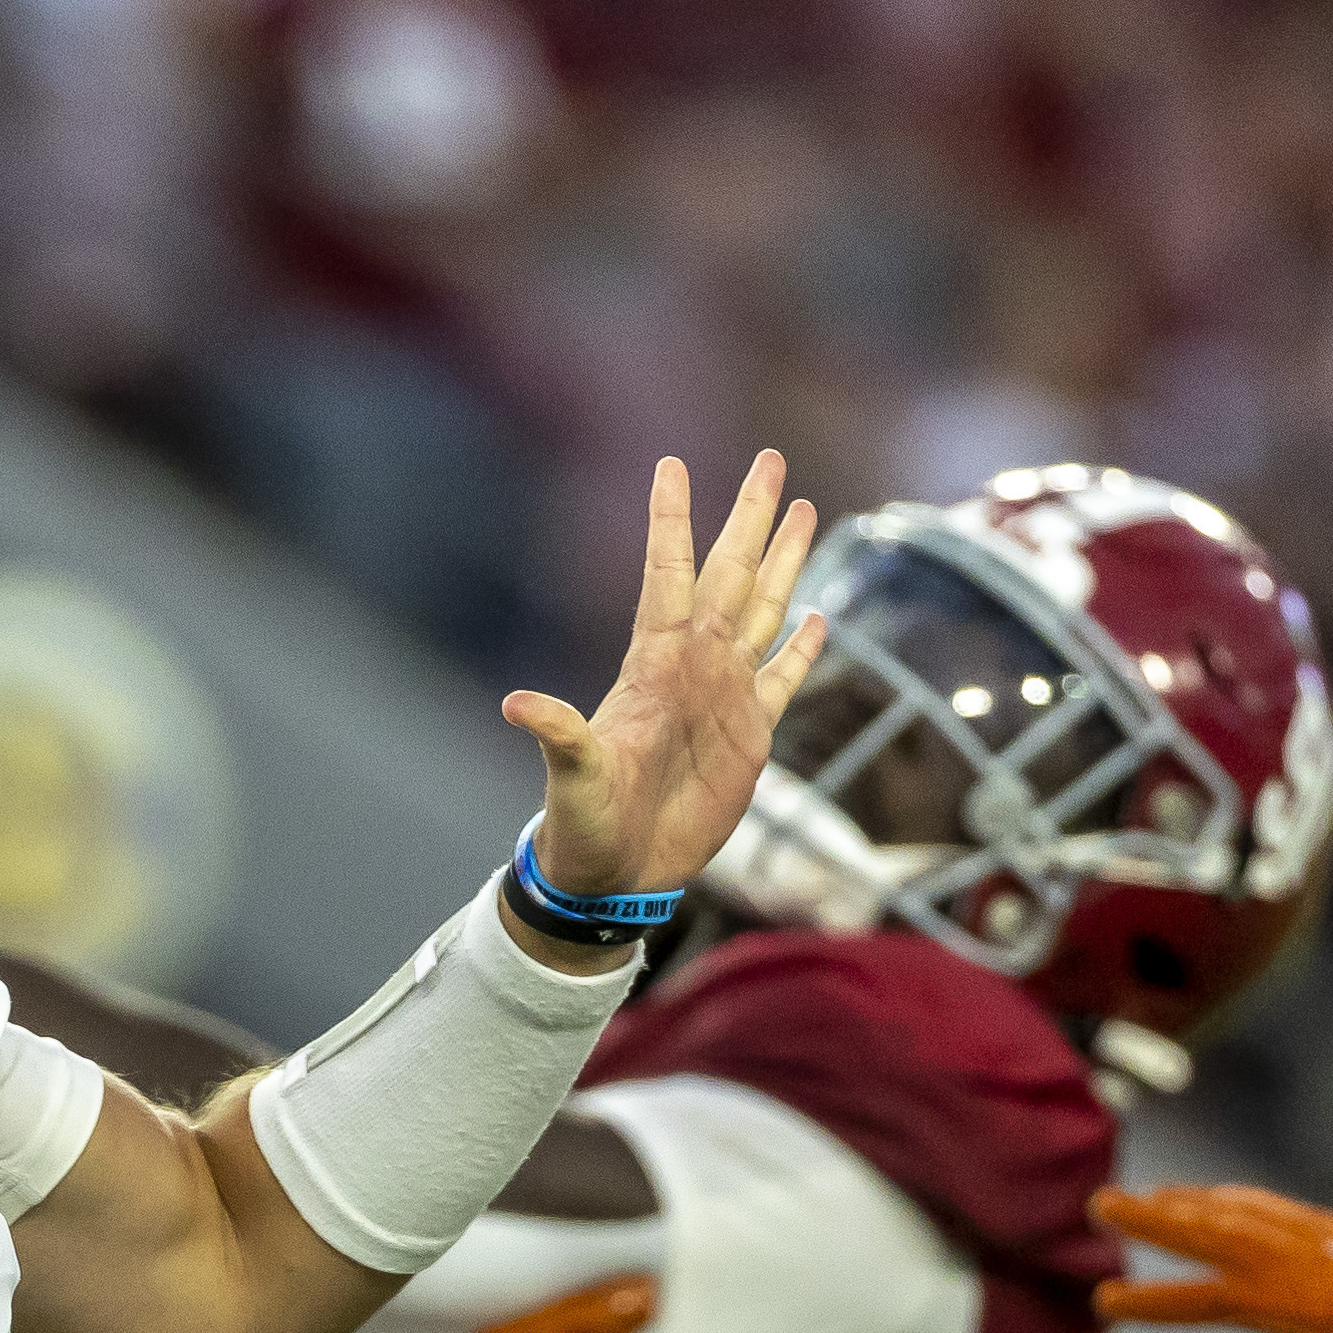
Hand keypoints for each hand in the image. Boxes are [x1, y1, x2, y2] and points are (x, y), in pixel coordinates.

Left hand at [507, 453, 825, 914]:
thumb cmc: (584, 826)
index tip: (672, 464)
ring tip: (802, 507)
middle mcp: (694, 667)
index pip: (669, 576)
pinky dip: (803, 646)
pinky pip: (784, 677)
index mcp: (654, 666)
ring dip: (783, 561)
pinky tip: (816, 613)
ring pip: (764, 608)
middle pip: (732, 574)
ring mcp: (724, 695)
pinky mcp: (751, 734)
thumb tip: (516, 704)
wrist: (616, 874)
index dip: (671, 522)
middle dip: (750, 517)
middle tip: (772, 458)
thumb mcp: (572, 778)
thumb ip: (557, 736)